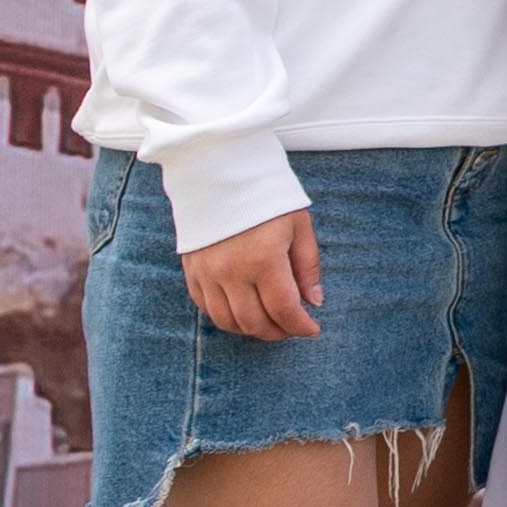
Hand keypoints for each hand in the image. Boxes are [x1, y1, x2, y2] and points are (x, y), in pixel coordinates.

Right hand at [179, 207, 325, 341]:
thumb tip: (314, 302)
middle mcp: (231, 271)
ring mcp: (207, 273)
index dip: (301, 326)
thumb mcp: (299, 226)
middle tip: (293, 327)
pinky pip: (206, 308)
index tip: (313, 329)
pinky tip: (244, 311)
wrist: (219, 174)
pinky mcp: (192, 271)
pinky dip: (227, 317)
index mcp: (263, 259)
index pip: (283, 309)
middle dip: (279, 332)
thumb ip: (307, 267)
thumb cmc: (266, 199)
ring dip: (252, 329)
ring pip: (228, 321)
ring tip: (271, 322)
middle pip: (254, 322)